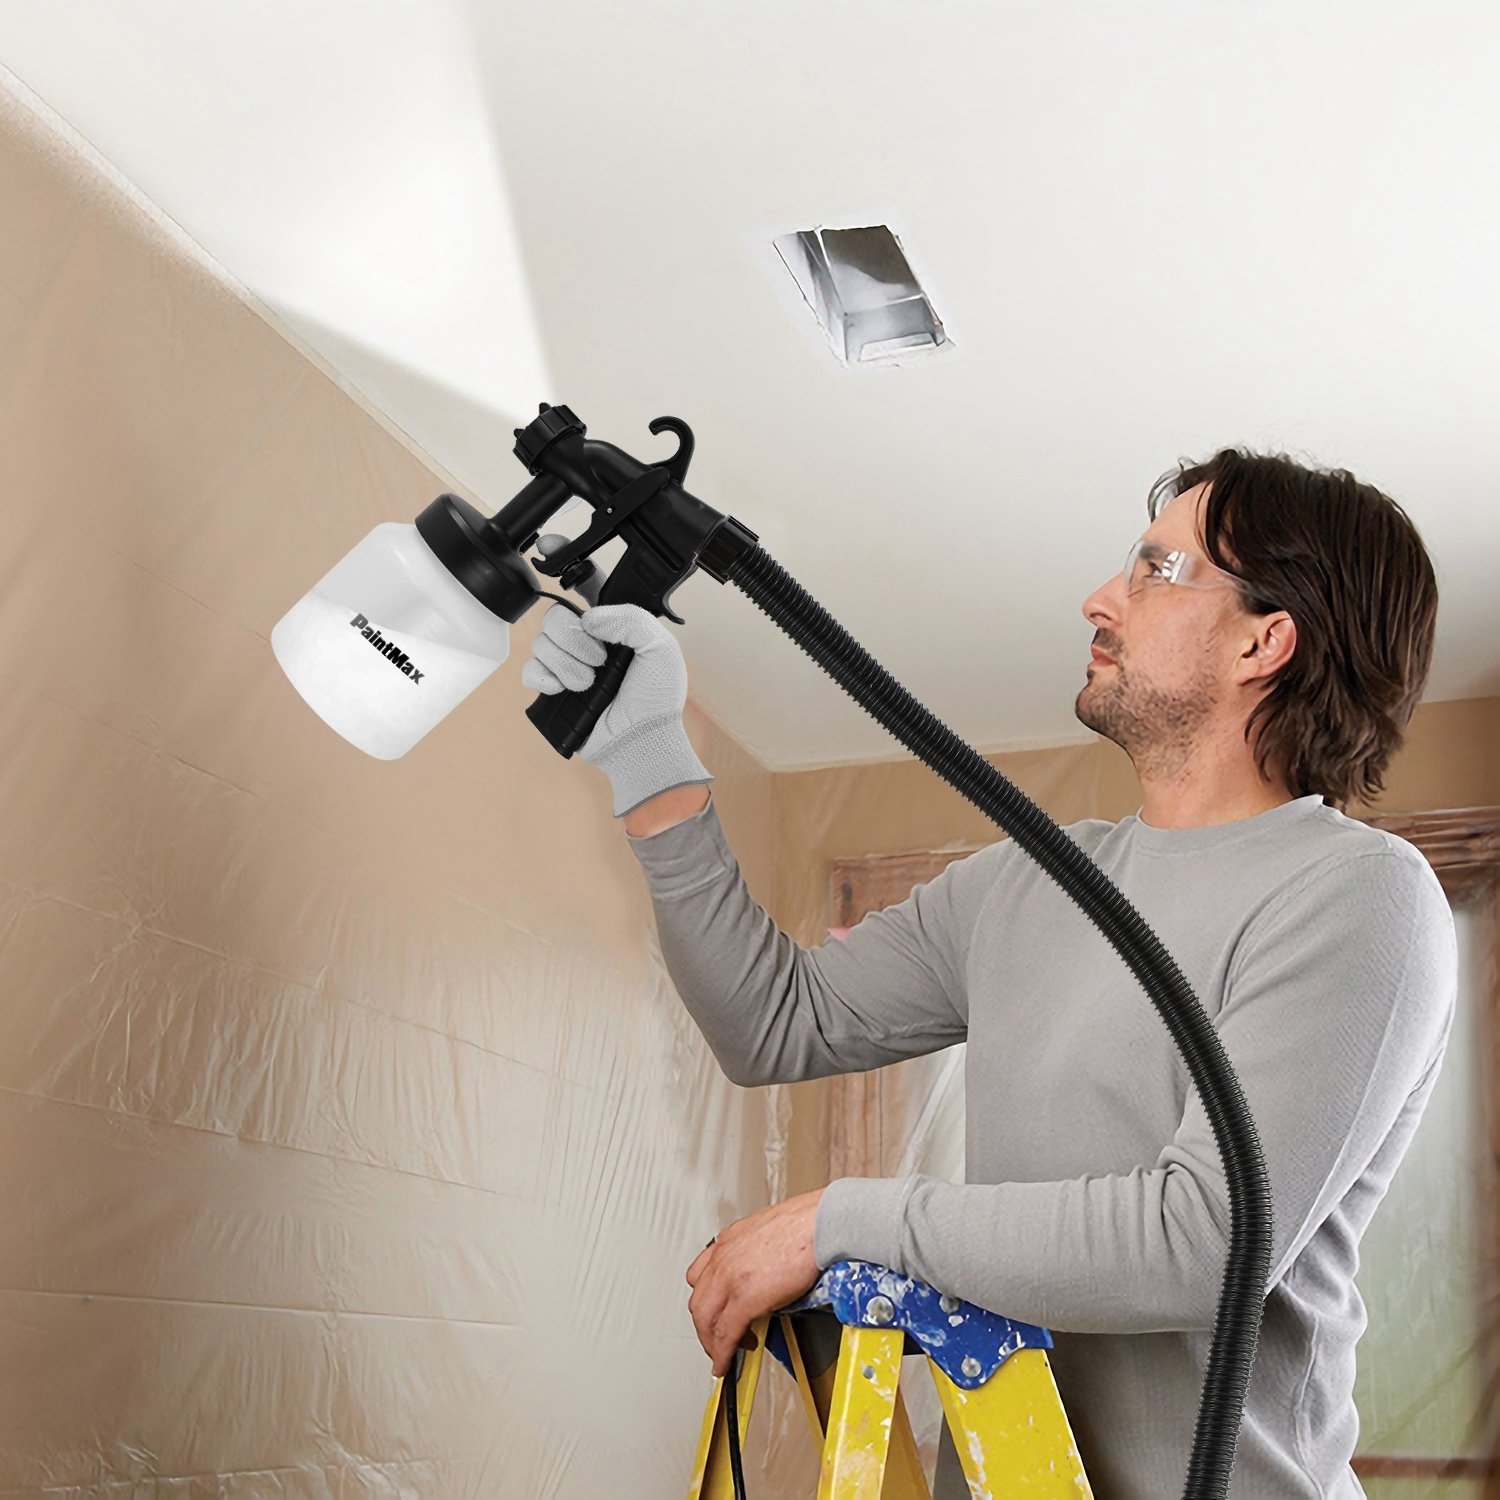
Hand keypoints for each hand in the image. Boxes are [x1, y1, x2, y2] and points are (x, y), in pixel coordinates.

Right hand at [520, 535, 711, 817]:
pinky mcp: (551, 688)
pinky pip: (530, 671)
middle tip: (600, 660)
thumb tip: (591, 617)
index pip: (585, 581)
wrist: (642, 741)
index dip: (564, 559)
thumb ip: (631, 618)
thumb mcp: (661, 647)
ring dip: (569, 666)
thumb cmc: (657, 698)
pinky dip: (547, 680)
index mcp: (613, 622)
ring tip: (591, 683)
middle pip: (555, 614)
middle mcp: (587, 639)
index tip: (547, 544)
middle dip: (576, 639)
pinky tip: (566, 690)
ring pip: (541, 642)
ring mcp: (566, 663)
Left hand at [686, 1189, 824, 1375]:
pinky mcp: (745, 1298)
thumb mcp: (769, 1233)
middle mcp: (723, 1257)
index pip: (700, 1276)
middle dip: (705, 1327)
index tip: (713, 1314)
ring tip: (724, 1355)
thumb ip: (757, 1255)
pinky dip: (722, 1353)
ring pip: (705, 1319)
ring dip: (711, 1342)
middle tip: (716, 1341)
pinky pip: (725, 1334)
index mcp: (729, 1240)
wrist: (820, 1223)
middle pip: (698, 1301)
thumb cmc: (807, 1224)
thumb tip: (765, 1275)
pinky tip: (726, 1363)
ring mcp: (730, 1277)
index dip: (706, 1301)